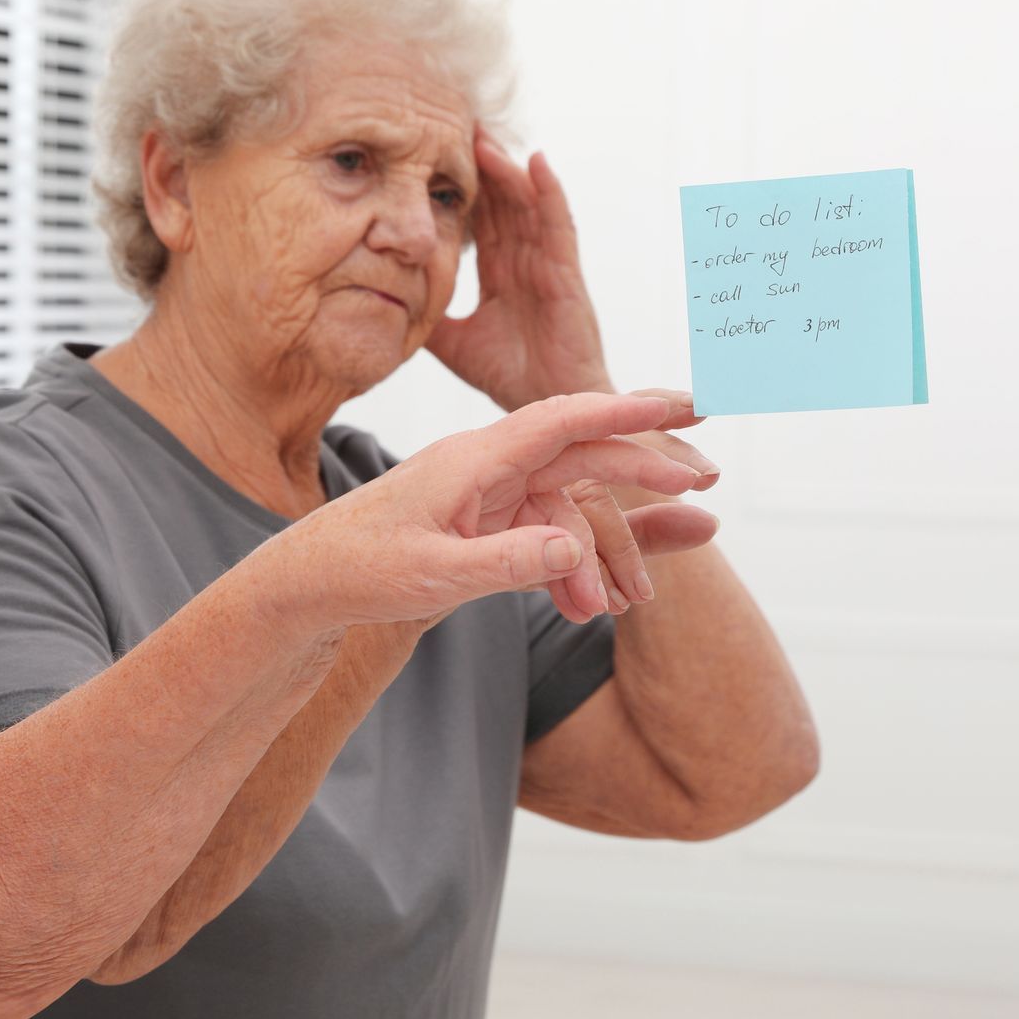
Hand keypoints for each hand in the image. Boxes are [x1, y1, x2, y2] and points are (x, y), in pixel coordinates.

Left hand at [269, 393, 700, 629]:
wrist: (312, 584)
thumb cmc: (360, 569)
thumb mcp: (432, 575)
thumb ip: (505, 563)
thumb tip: (573, 552)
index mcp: (474, 458)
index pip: (561, 419)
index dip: (624, 410)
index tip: (680, 407)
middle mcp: (487, 465)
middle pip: (581, 451)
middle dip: (644, 463)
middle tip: (706, 476)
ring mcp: (488, 493)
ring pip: (568, 507)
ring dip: (600, 554)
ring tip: (630, 604)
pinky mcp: (484, 522)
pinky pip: (545, 537)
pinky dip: (569, 572)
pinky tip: (584, 611)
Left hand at [426, 130, 611, 410]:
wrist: (547, 409)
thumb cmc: (512, 378)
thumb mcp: (454, 342)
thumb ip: (428, 316)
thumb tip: (382, 296)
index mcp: (501, 272)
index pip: (479, 218)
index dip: (461, 187)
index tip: (432, 154)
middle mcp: (525, 260)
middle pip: (501, 201)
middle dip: (480, 165)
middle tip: (452, 125)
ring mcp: (547, 264)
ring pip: (525, 204)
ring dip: (506, 169)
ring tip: (482, 136)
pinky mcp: (566, 274)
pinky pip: (557, 224)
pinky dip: (549, 192)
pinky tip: (536, 162)